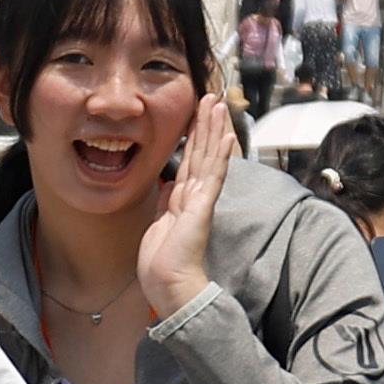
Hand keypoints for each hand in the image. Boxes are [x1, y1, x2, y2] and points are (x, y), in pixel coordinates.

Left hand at [131, 94, 231, 320]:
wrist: (169, 286)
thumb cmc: (162, 263)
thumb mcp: (158, 225)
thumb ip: (165, 204)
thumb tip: (167, 186)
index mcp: (183, 200)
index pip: (191, 161)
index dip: (194, 136)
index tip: (197, 114)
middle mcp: (195, 197)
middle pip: (202, 152)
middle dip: (206, 124)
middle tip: (211, 98)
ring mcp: (201, 201)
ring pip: (208, 157)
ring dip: (213, 130)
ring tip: (218, 105)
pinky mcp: (202, 208)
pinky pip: (213, 177)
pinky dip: (219, 156)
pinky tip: (226, 137)